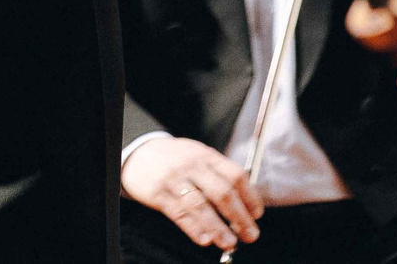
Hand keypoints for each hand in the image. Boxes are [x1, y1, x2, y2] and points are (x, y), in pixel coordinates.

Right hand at [121, 135, 264, 249]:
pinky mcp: (158, 193)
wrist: (139, 153)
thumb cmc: (176, 160)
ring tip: (230, 242)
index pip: (235, 175)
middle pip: (222, 192)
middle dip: (239, 217)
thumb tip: (244, 205)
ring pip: (201, 205)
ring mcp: (174, 179)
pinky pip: (179, 213)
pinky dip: (194, 228)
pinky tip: (205, 239)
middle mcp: (192, 166)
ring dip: (218, 227)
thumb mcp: (198, 157)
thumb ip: (218, 176)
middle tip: (250, 234)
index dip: (250, 197)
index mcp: (207, 156)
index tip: (257, 215)